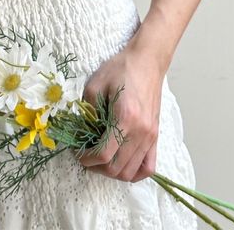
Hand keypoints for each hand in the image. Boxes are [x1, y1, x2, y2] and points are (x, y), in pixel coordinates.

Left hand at [75, 39, 164, 182]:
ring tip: (101, 158)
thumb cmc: (122, 68)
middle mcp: (141, 131)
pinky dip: (134, 172)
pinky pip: (148, 167)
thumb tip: (82, 132)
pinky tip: (122, 163)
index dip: (86, 158)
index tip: (77, 152)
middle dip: (96, 167)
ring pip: (131, 172)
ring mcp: (150, 135)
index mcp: (125, 117)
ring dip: (113, 171)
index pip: (104, 154)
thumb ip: (87, 111)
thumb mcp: (96, 84)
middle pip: (117, 168)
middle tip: (86, 155)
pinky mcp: (155, 135)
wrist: (147, 60)